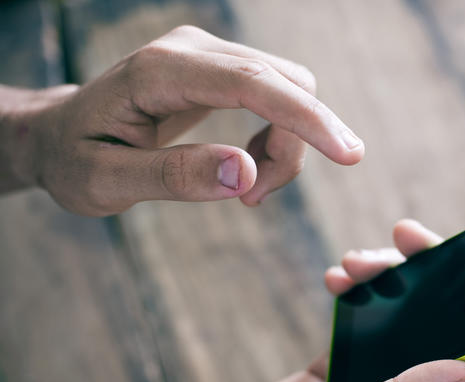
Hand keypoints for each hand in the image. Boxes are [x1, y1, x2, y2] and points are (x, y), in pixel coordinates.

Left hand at [6, 25, 363, 214]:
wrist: (63, 133)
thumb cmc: (77, 158)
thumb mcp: (105, 182)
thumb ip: (172, 177)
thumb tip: (245, 173)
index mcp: (159, 71)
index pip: (251, 83)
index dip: (305, 118)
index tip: (349, 155)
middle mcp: (192, 48)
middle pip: (284, 85)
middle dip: (292, 148)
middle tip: (254, 200)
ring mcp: (210, 54)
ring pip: (290, 90)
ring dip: (287, 147)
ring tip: (249, 191)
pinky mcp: (222, 69)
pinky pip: (279, 96)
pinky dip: (280, 137)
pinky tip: (249, 165)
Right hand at [180, 220, 464, 381]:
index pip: (455, 350)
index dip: (455, 297)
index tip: (428, 253)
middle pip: (427, 326)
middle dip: (410, 278)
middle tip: (376, 251)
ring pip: (395, 318)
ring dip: (379, 283)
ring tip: (346, 268)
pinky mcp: (343, 371)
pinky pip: (364, 322)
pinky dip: (355, 296)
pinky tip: (338, 282)